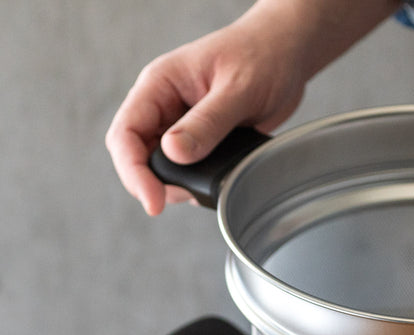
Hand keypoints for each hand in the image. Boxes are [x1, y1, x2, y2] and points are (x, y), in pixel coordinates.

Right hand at [105, 0, 400, 215]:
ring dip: (180, 185)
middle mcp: (164, 106)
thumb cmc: (262, 56)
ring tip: (212, 184)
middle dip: (156, 183)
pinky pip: (188, 170)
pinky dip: (200, 182)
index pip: (126, 133)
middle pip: (138, 156)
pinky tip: (223, 179)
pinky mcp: (202, 141)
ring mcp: (182, 125)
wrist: (288, 54)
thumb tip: (173, 153)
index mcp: (160, 84)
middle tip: (188, 196)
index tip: (153, 201)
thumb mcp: (237, 89)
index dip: (133, 171)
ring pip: (163, 168)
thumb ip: (207, 122)